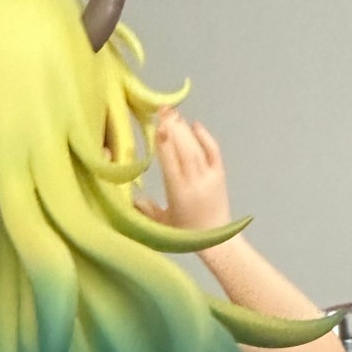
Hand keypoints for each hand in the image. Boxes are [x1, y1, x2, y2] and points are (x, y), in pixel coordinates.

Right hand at [137, 108, 232, 231]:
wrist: (217, 241)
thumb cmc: (185, 234)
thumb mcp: (160, 225)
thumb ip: (145, 210)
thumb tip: (131, 196)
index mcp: (178, 193)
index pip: (170, 161)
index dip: (164, 142)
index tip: (158, 126)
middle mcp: (195, 181)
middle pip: (183, 148)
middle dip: (173, 127)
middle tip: (163, 110)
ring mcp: (209, 176)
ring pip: (196, 147)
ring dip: (184, 129)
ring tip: (173, 114)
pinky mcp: (220, 175)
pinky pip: (213, 151)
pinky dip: (205, 137)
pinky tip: (195, 125)